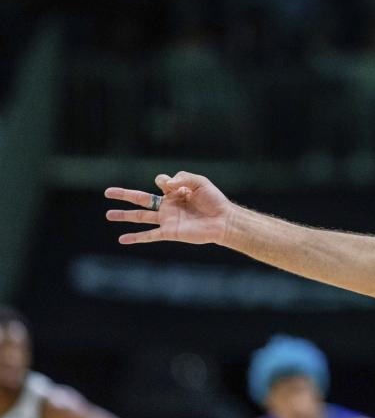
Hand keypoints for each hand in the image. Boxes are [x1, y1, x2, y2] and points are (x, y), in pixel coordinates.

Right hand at [105, 172, 232, 244]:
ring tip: (108, 215)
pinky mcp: (170, 232)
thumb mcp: (199, 182)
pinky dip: (135, 237)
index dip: (167, 181)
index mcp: (175, 193)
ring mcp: (167, 219)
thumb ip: (181, 178)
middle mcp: (168, 206)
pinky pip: (149, 235)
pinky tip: (122, 240)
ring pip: (141, 216)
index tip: (179, 186)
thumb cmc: (214, 200)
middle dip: (124, 195)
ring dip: (124, 216)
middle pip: (141, 199)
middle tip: (107, 192)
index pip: (161, 182)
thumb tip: (162, 184)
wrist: (223, 220)